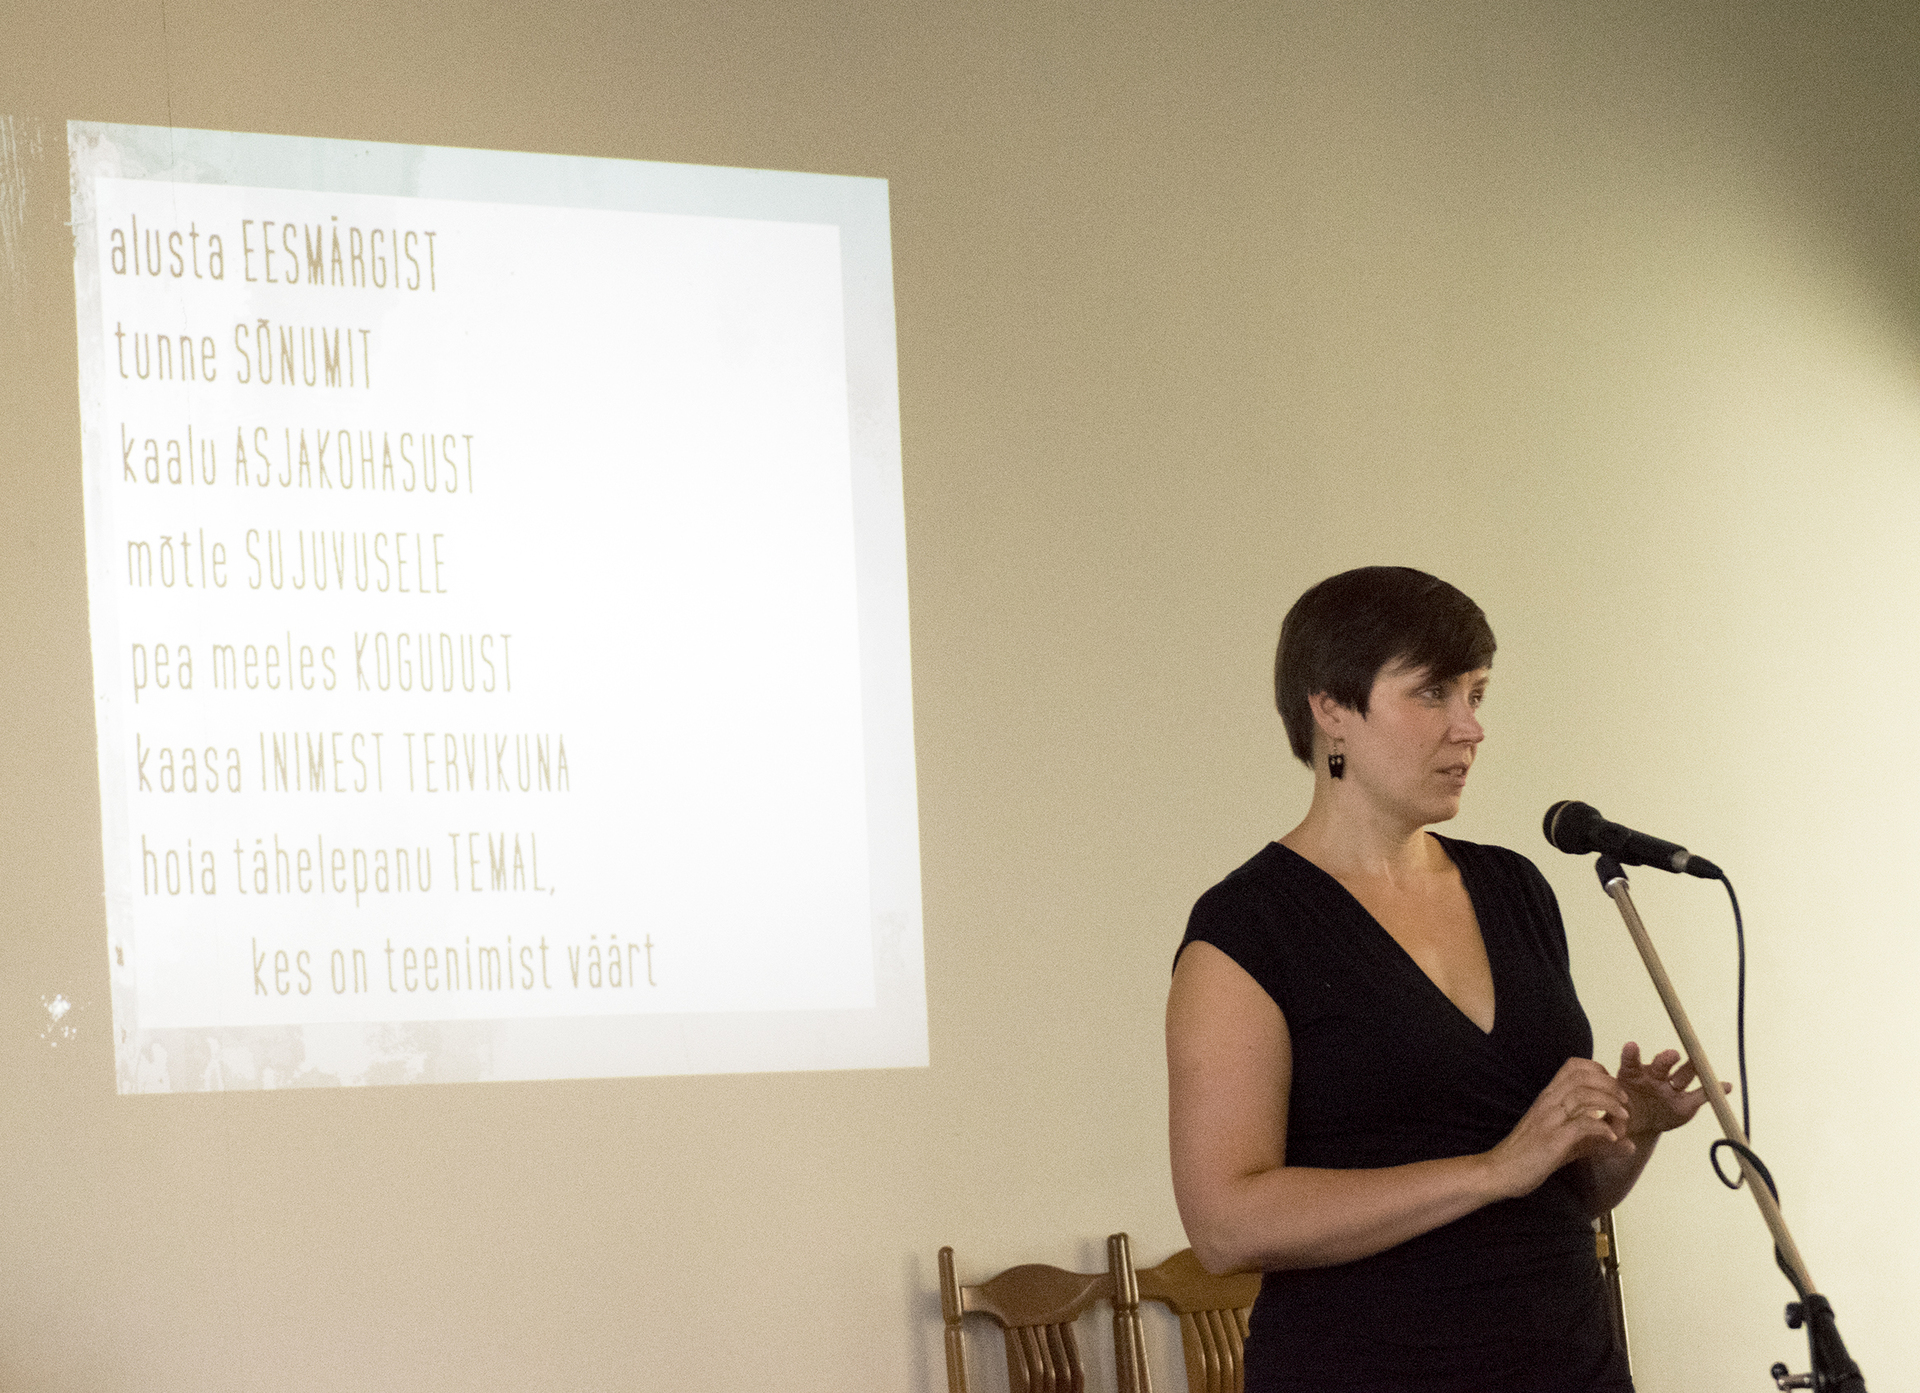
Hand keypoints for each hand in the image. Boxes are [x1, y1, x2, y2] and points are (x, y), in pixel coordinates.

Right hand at [1484, 1057, 1632, 1199]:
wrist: (1500, 1171)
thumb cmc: (1530, 1155)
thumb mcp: (1567, 1143)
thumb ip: (1597, 1141)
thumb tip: (1630, 1144)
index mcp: (1549, 1096)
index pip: (1574, 1066)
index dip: (1599, 1070)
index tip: (1612, 1088)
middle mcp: (1548, 1101)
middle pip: (1582, 1076)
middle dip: (1610, 1085)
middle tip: (1625, 1102)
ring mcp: (1549, 1118)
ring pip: (1584, 1095)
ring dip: (1610, 1103)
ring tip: (1623, 1118)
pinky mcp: (1552, 1139)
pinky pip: (1582, 1124)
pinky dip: (1602, 1128)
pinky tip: (1612, 1137)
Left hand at [1614, 1042, 1722, 1139]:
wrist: (1637, 1123)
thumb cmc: (1621, 1114)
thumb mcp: (1612, 1121)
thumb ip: (1613, 1126)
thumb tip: (1612, 1137)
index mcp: (1631, 1076)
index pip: (1630, 1062)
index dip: (1631, 1054)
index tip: (1632, 1046)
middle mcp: (1653, 1076)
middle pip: (1661, 1064)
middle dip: (1666, 1059)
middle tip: (1672, 1055)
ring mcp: (1671, 1087)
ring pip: (1683, 1075)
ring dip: (1692, 1068)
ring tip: (1700, 1064)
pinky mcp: (1687, 1101)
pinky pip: (1702, 1094)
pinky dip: (1714, 1090)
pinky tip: (1726, 1086)